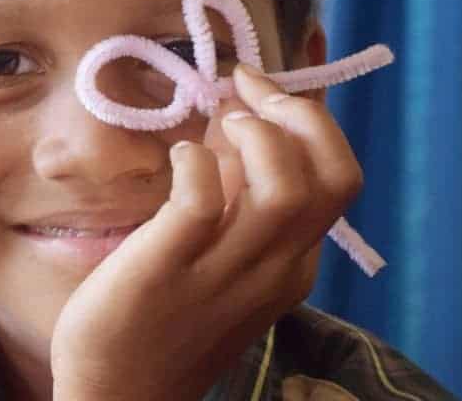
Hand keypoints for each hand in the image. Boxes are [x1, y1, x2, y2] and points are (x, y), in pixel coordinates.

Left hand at [50, 64, 362, 400]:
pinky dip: (197, 162)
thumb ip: (239, 193)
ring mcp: (226, 271)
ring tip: (217, 122)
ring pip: (286, 189)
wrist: (123, 393)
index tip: (260, 91)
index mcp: (294, 262)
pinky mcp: (169, 269)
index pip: (338, 177)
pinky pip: (203, 200)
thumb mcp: (224, 255)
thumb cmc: (168, 313)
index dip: (309, 119)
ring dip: (257, 135)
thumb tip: (235, 112)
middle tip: (245, 93)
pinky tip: (180, 158)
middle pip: (333, 177)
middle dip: (298, 115)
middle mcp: (275, 268)